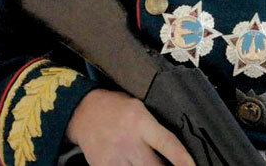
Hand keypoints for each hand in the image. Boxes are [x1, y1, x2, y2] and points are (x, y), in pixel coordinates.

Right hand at [66, 89, 194, 165]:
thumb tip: (177, 150)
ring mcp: (114, 156)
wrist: (82, 112)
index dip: (183, 159)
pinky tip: (133, 165)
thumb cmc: (116, 108)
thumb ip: (155, 127)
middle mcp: (128, 140)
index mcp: (140, 121)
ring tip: (152, 164)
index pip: (167, 143)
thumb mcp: (139, 107)